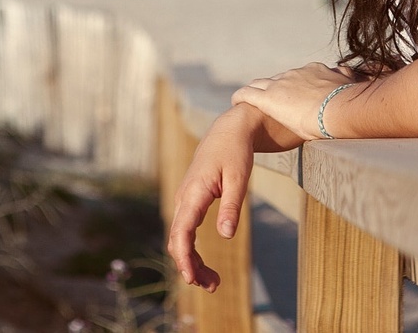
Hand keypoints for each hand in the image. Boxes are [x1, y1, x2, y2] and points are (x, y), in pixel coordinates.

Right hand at [166, 109, 255, 291]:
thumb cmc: (235, 152)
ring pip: (180, 238)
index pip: (182, 232)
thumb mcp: (239, 178)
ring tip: (213, 282)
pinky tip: (204, 263)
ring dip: (192, 261)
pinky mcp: (191, 202)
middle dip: (190, 266)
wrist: (228, 130)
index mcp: (194, 192)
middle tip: (213, 287)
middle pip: (178, 241)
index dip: (184, 257)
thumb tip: (226, 236)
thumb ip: (231, 206)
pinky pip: (186, 231)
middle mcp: (184, 198)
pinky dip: (193, 250)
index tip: (191, 278)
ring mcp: (185, 201)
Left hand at [231, 62, 364, 140]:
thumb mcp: (354, 91)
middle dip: (274, 89)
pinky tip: (235, 103)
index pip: (300, 76)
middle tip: (270, 102)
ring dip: (255, 93)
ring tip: (248, 102)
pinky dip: (240, 98)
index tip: (295, 94)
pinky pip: (247, 94)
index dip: (295, 85)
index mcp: (315, 72)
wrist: (339, 108)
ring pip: (260, 84)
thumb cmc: (350, 105)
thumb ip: (353, 86)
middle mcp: (296, 75)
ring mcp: (281, 84)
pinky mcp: (268, 98)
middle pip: (279, 80)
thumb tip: (366, 81)